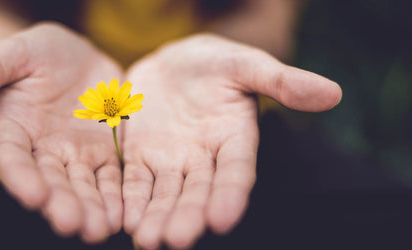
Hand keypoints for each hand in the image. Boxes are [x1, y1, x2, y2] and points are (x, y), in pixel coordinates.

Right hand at [0, 23, 123, 242]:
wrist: (76, 56)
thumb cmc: (37, 53)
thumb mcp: (12, 53)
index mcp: (13, 130)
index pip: (12, 158)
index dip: (20, 178)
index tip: (34, 196)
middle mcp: (42, 151)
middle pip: (50, 182)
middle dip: (61, 204)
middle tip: (73, 225)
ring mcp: (75, 155)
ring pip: (83, 186)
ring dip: (91, 209)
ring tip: (100, 229)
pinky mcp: (103, 153)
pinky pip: (111, 178)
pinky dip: (116, 196)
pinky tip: (123, 215)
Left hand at [122, 34, 341, 248]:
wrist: (173, 63)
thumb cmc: (215, 63)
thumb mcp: (246, 64)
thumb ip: (282, 80)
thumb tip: (332, 93)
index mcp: (235, 139)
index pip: (236, 172)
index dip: (231, 195)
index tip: (223, 219)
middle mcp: (204, 158)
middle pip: (197, 192)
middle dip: (187, 216)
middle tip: (176, 240)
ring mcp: (171, 161)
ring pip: (165, 194)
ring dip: (156, 217)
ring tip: (147, 240)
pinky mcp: (141, 157)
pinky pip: (135, 181)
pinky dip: (130, 200)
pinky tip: (124, 219)